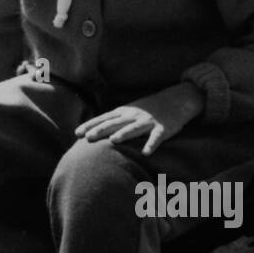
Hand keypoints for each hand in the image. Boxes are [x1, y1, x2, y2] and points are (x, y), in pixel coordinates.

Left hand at [75, 83, 203, 154]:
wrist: (176, 100)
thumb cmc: (149, 109)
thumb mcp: (129, 110)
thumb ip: (114, 120)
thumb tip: (94, 130)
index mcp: (124, 112)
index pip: (104, 118)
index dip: (90, 125)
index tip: (76, 133)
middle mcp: (134, 115)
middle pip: (115, 123)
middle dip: (101, 130)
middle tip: (87, 138)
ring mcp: (148, 121)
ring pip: (134, 128)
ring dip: (124, 134)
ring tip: (113, 141)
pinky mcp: (163, 128)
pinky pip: (156, 138)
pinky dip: (151, 145)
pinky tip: (145, 153)